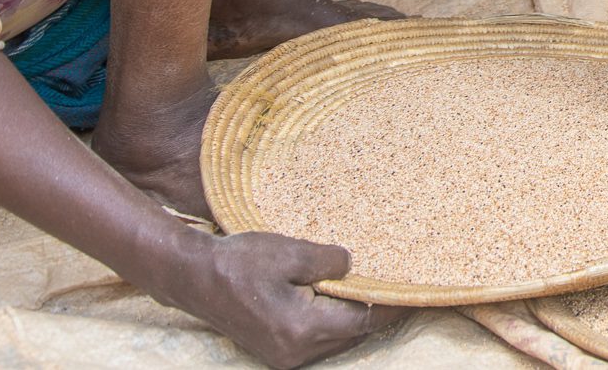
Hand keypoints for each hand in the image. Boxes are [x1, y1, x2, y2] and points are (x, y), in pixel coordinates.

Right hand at [160, 228, 401, 368]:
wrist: (191, 277)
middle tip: (402, 288)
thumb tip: (354, 266)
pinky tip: (342, 300)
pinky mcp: (273, 351)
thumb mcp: (289, 251)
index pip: (362, 321)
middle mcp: (294, 352)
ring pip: (335, 341)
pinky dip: (334, 323)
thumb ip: (328, 261)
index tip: (416, 291)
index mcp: (301, 329)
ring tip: (378, 291)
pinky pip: (316, 340)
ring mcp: (282, 356)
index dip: (391, 306)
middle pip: (352, 336)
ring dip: (355, 320)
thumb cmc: (238, 262)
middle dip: (377, 314)